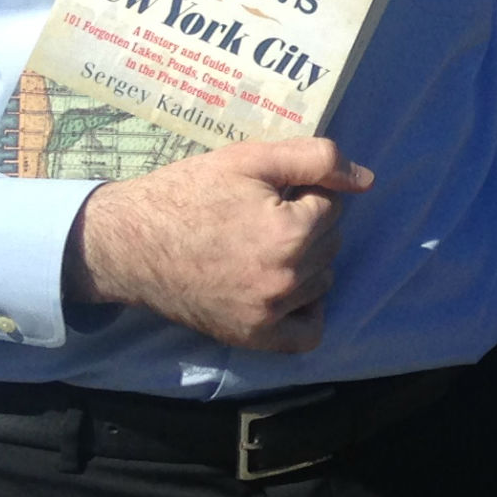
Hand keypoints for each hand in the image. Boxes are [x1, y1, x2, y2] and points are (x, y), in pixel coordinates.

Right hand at [63, 139, 373, 352]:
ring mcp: (271, 313)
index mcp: (290, 232)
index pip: (332, 206)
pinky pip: (308, 334)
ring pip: (323, 280)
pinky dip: (307, 312)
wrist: (129, 243)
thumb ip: (315, 159)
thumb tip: (367, 179)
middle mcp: (287, 279)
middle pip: (330, 242)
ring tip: (262, 247)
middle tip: (260, 217)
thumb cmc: (188, 193)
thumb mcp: (249, 159)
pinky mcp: (254, 337)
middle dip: (306, 224)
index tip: (267, 194)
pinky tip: (287, 289)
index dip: (302, 193)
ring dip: (307, 262)